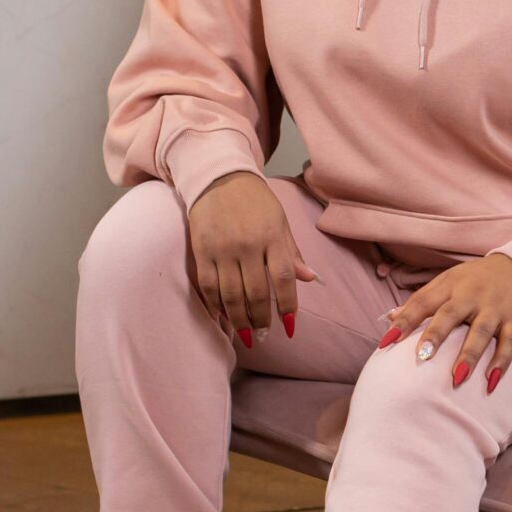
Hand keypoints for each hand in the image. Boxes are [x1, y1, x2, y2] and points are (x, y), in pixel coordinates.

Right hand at [184, 172, 316, 344]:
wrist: (218, 177)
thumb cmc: (255, 201)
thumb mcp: (280, 221)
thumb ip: (292, 252)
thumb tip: (310, 279)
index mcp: (271, 236)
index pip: (283, 279)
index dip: (287, 306)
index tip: (290, 326)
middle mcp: (247, 245)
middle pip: (255, 292)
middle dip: (261, 319)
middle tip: (263, 334)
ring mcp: (222, 249)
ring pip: (230, 294)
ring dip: (239, 319)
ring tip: (246, 333)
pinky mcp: (201, 250)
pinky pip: (208, 285)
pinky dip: (216, 305)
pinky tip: (223, 316)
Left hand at [378, 253, 511, 391]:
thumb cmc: (478, 279)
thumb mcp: (449, 281)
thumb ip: (423, 299)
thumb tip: (391, 317)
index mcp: (450, 285)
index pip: (423, 302)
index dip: (405, 321)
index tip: (386, 341)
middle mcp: (471, 295)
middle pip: (450, 315)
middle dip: (435, 335)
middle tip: (421, 357)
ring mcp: (495, 308)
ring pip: (481, 332)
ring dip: (469, 355)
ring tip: (456, 378)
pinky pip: (509, 342)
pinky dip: (501, 361)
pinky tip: (492, 380)